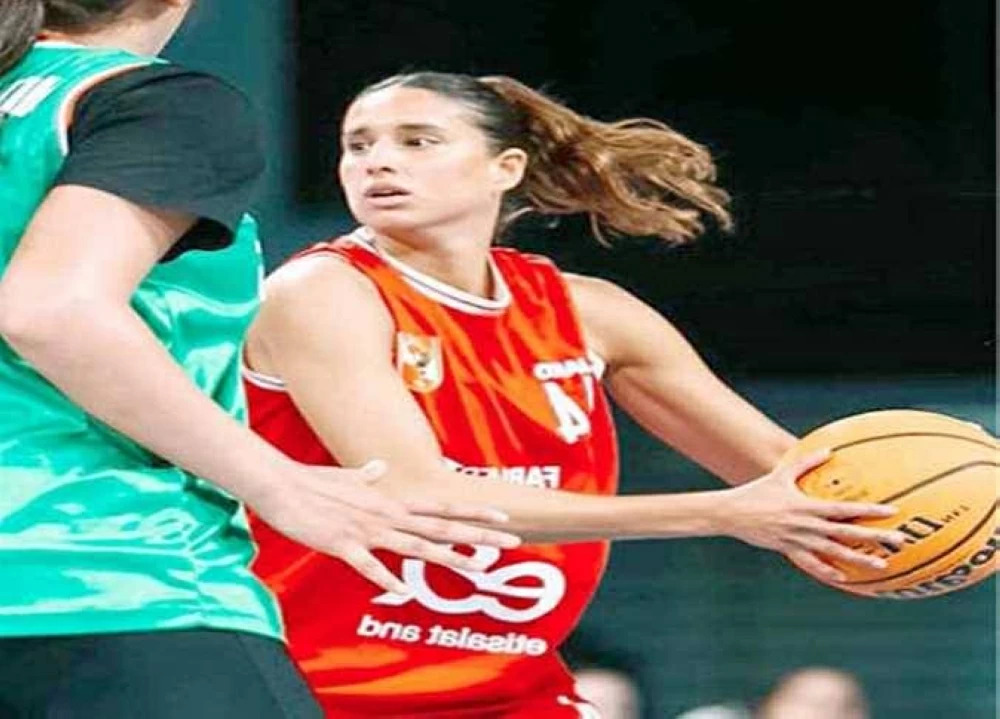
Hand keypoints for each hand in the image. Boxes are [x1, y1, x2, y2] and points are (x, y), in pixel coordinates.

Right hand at [249, 459, 521, 593]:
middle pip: (441, 527)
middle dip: (478, 535)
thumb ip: (368, 476)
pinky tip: (400, 590)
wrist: (281, 484)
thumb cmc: (314, 482)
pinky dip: (383, 576)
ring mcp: (367, 529)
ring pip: (415, 546)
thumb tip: (378, 468)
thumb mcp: (348, 476)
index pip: (441, 508)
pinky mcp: (342, 544)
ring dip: (448, 556)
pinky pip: (367, 565)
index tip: (503, 517)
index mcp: (391, 501)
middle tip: (511, 541)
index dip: (474, 514)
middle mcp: (387, 514)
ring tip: (478, 566)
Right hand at [717, 450, 906, 581]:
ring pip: (835, 553)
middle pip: (847, 533)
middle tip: (900, 541)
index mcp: (808, 506)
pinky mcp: (788, 550)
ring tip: (883, 565)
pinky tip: (844, 578)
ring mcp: (799, 541)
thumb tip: (829, 449)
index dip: (869, 511)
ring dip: (860, 559)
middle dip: (875, 537)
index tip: (892, 512)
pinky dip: (828, 571)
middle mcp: (807, 525)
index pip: (845, 510)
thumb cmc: (757, 491)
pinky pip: (811, 564)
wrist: (732, 513)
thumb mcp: (782, 474)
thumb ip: (807, 463)